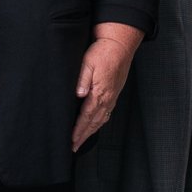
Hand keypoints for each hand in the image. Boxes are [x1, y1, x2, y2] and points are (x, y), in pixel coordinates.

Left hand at [72, 24, 142, 150]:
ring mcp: (112, 97)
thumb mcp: (88, 62)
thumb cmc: (102, 52)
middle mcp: (108, 98)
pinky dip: (100, 123)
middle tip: (74, 147)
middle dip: (83, 136)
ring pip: (101, 119)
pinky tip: (95, 124)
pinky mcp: (114, 93)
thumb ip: (82, 79)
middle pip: (94, 122)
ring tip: (82, 140)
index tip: (71, 140)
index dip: (78, 130)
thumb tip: (78, 94)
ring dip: (91, 131)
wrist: (120, 44)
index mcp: (99, 92)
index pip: (86, 116)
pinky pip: (107, 113)